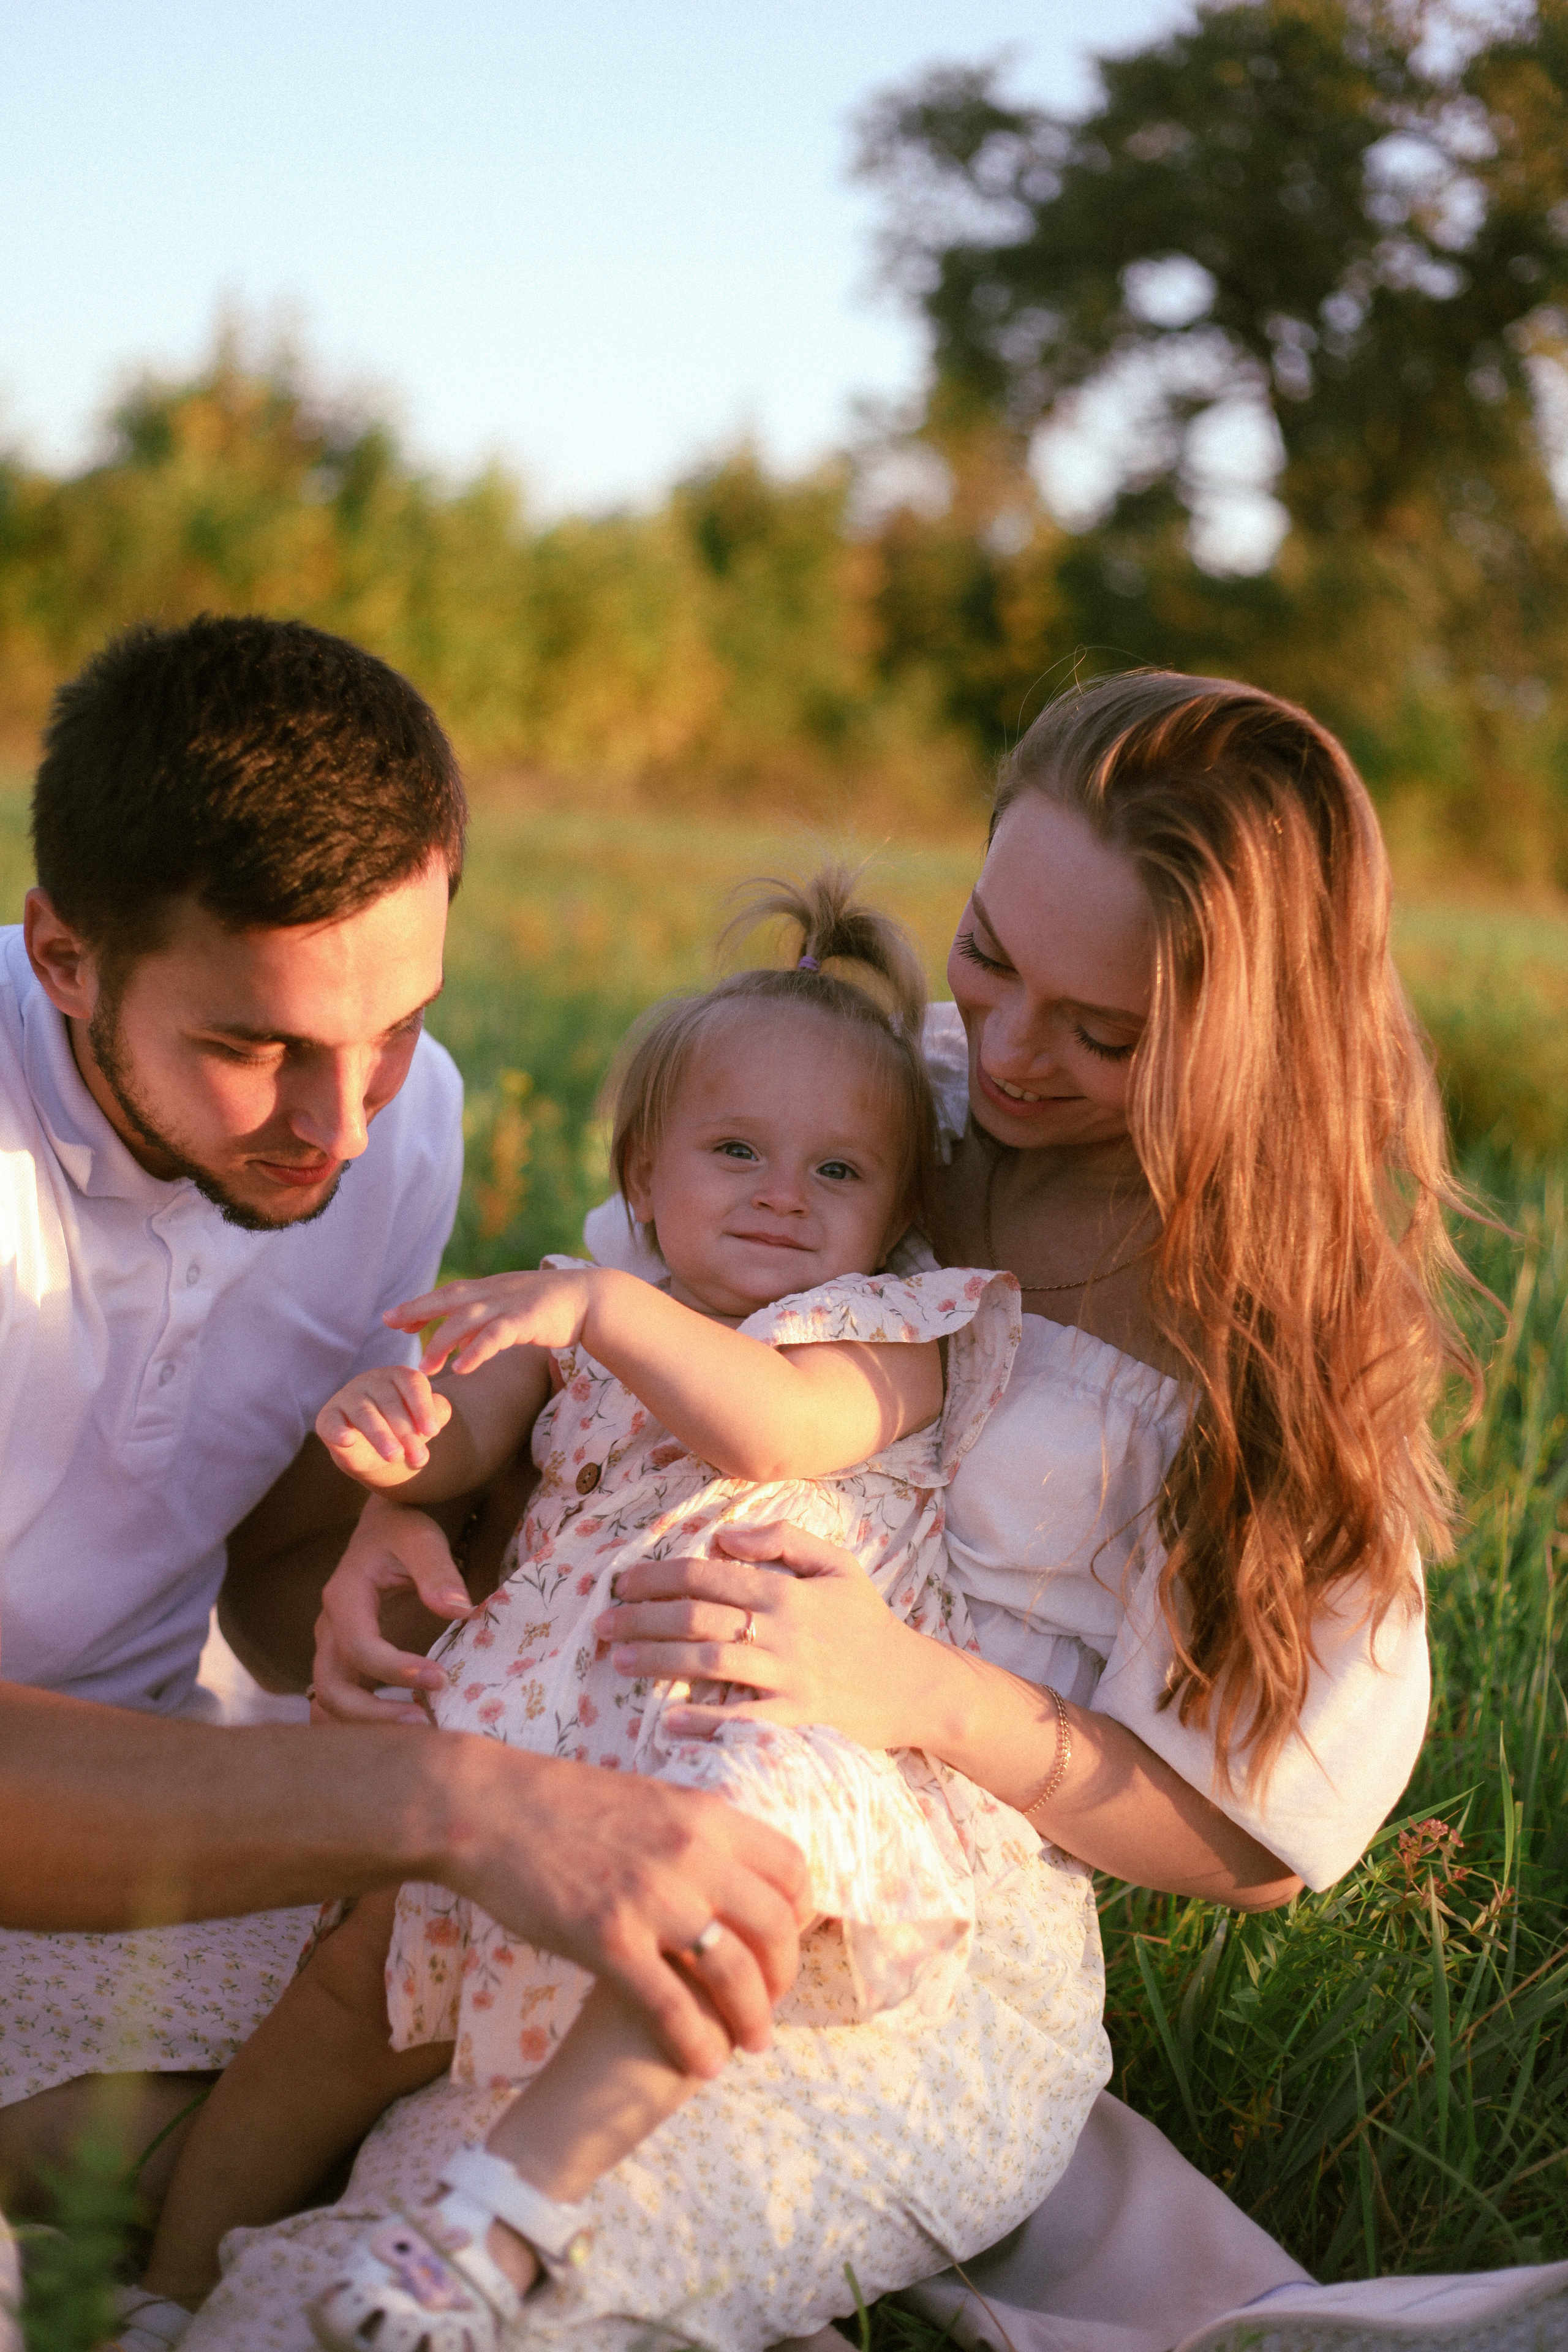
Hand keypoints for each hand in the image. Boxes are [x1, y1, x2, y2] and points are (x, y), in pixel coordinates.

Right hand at [312, 1494, 473, 1725]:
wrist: (386, 1527)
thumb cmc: (405, 1530)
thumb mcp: (422, 1539)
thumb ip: (438, 1572)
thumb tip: (459, 1611)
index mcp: (344, 1597)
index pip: (359, 1646)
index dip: (395, 1670)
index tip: (440, 1679)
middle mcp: (329, 1628)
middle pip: (331, 1687)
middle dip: (373, 1714)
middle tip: (425, 1723)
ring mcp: (332, 1648)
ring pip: (328, 1703)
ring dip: (366, 1726)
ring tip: (418, 1732)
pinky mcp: (344, 1662)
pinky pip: (338, 1703)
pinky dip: (361, 1724)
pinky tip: (401, 1730)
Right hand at [317, 1365, 452, 1486]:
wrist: (374, 1450)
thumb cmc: (404, 1428)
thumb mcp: (424, 1422)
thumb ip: (438, 1413)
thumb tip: (440, 1413)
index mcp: (399, 1375)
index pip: (413, 1384)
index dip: (423, 1408)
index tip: (433, 1432)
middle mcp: (373, 1380)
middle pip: (391, 1402)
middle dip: (406, 1432)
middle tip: (419, 1458)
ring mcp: (348, 1396)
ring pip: (365, 1413)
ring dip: (381, 1435)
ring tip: (395, 1456)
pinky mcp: (328, 1416)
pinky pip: (331, 1422)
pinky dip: (338, 1431)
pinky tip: (348, 1440)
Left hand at [386, 1268, 596, 1375]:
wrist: (590, 1299)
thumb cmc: (550, 1308)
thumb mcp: (509, 1310)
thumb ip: (482, 1323)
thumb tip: (455, 1342)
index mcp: (489, 1290)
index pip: (446, 1294)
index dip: (419, 1305)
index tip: (393, 1319)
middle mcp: (493, 1293)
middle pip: (447, 1300)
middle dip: (417, 1311)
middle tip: (390, 1324)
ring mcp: (508, 1305)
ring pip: (466, 1321)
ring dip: (441, 1343)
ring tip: (424, 1368)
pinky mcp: (525, 1320)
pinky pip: (495, 1336)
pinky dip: (476, 1351)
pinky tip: (460, 1368)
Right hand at [449, 1740, 811, 2073]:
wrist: (486, 1806)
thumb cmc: (560, 1805)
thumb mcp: (648, 1800)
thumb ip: (694, 1835)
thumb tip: (728, 1870)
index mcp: (703, 1814)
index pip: (790, 1868)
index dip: (799, 1915)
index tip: (786, 1945)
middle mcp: (690, 1853)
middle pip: (775, 1926)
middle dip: (783, 1977)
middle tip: (771, 2006)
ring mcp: (651, 1897)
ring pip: (735, 1973)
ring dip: (751, 2019)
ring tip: (749, 2044)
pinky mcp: (607, 1939)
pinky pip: (672, 2008)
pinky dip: (697, 2044)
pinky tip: (702, 2063)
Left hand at [595, 1519, 942, 1750]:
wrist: (914, 1684)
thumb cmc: (867, 1622)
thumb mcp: (837, 1564)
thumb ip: (782, 1539)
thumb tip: (724, 1536)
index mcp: (786, 1590)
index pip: (708, 1575)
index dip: (657, 1575)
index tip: (620, 1581)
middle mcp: (783, 1631)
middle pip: (698, 1617)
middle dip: (641, 1618)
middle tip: (601, 1624)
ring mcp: (790, 1677)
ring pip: (710, 1662)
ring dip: (657, 1660)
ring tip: (617, 1661)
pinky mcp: (798, 1720)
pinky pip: (744, 1721)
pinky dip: (704, 1721)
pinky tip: (668, 1721)